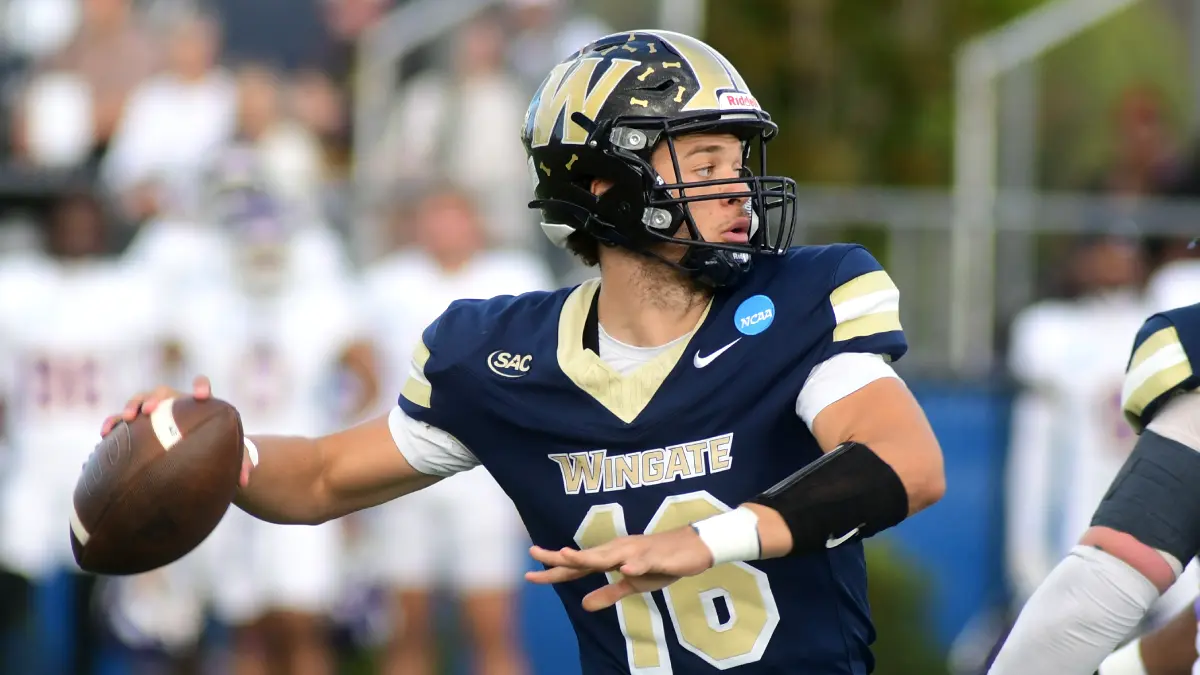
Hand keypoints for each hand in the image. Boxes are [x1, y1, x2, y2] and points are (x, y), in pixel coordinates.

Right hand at [99, 376, 255, 487]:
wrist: (197, 452)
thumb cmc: (218, 450)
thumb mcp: (232, 456)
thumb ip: (242, 464)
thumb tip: (245, 482)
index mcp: (198, 404)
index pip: (200, 385)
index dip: (200, 385)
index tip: (202, 395)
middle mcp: (174, 402)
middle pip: (163, 392)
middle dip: (156, 397)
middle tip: (152, 410)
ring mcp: (153, 412)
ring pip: (139, 400)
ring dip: (132, 406)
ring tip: (126, 419)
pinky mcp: (136, 425)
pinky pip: (120, 420)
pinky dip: (112, 423)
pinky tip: (103, 435)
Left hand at [525, 526, 714, 611]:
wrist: (694, 547)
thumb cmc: (661, 563)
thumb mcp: (633, 584)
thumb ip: (609, 593)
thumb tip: (584, 606)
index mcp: (611, 558)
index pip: (577, 566)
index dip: (554, 570)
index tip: (529, 575)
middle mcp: (618, 550)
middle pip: (585, 556)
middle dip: (560, 557)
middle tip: (533, 553)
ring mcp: (636, 552)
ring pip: (610, 556)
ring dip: (589, 557)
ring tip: (568, 557)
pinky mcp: (657, 558)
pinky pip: (645, 562)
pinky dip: (635, 565)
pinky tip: (626, 569)